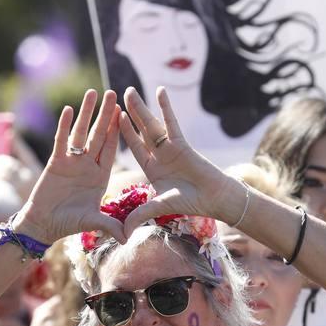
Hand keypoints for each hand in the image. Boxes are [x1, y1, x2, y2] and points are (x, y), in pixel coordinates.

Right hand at [12, 90, 124, 245]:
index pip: (111, 149)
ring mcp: (72, 162)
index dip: (118, 131)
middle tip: (113, 93)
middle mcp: (88, 165)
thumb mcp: (93, 221)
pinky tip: (69, 110)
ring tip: (92, 93)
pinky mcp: (55, 162)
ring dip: (86, 113)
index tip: (126, 113)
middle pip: (98, 135)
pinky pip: (61, 141)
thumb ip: (110, 224)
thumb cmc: (68, 224)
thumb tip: (127, 237)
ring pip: (80, 133)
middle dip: (106, 115)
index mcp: (101, 176)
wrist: (44, 225)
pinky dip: (65, 126)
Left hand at [119, 87, 235, 230]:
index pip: (133, 149)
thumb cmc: (191, 204)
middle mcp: (159, 156)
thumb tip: (123, 234)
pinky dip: (165, 107)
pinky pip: (171, 122)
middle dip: (128, 116)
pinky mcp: (182, 143)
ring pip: (152, 125)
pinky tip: (159, 91)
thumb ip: (141, 215)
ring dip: (141, 108)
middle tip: (115, 98)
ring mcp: (170, 148)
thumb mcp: (160, 207)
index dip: (122, 135)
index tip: (110, 121)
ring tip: (129, 91)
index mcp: (152, 169)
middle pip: (140, 132)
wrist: (215, 198)